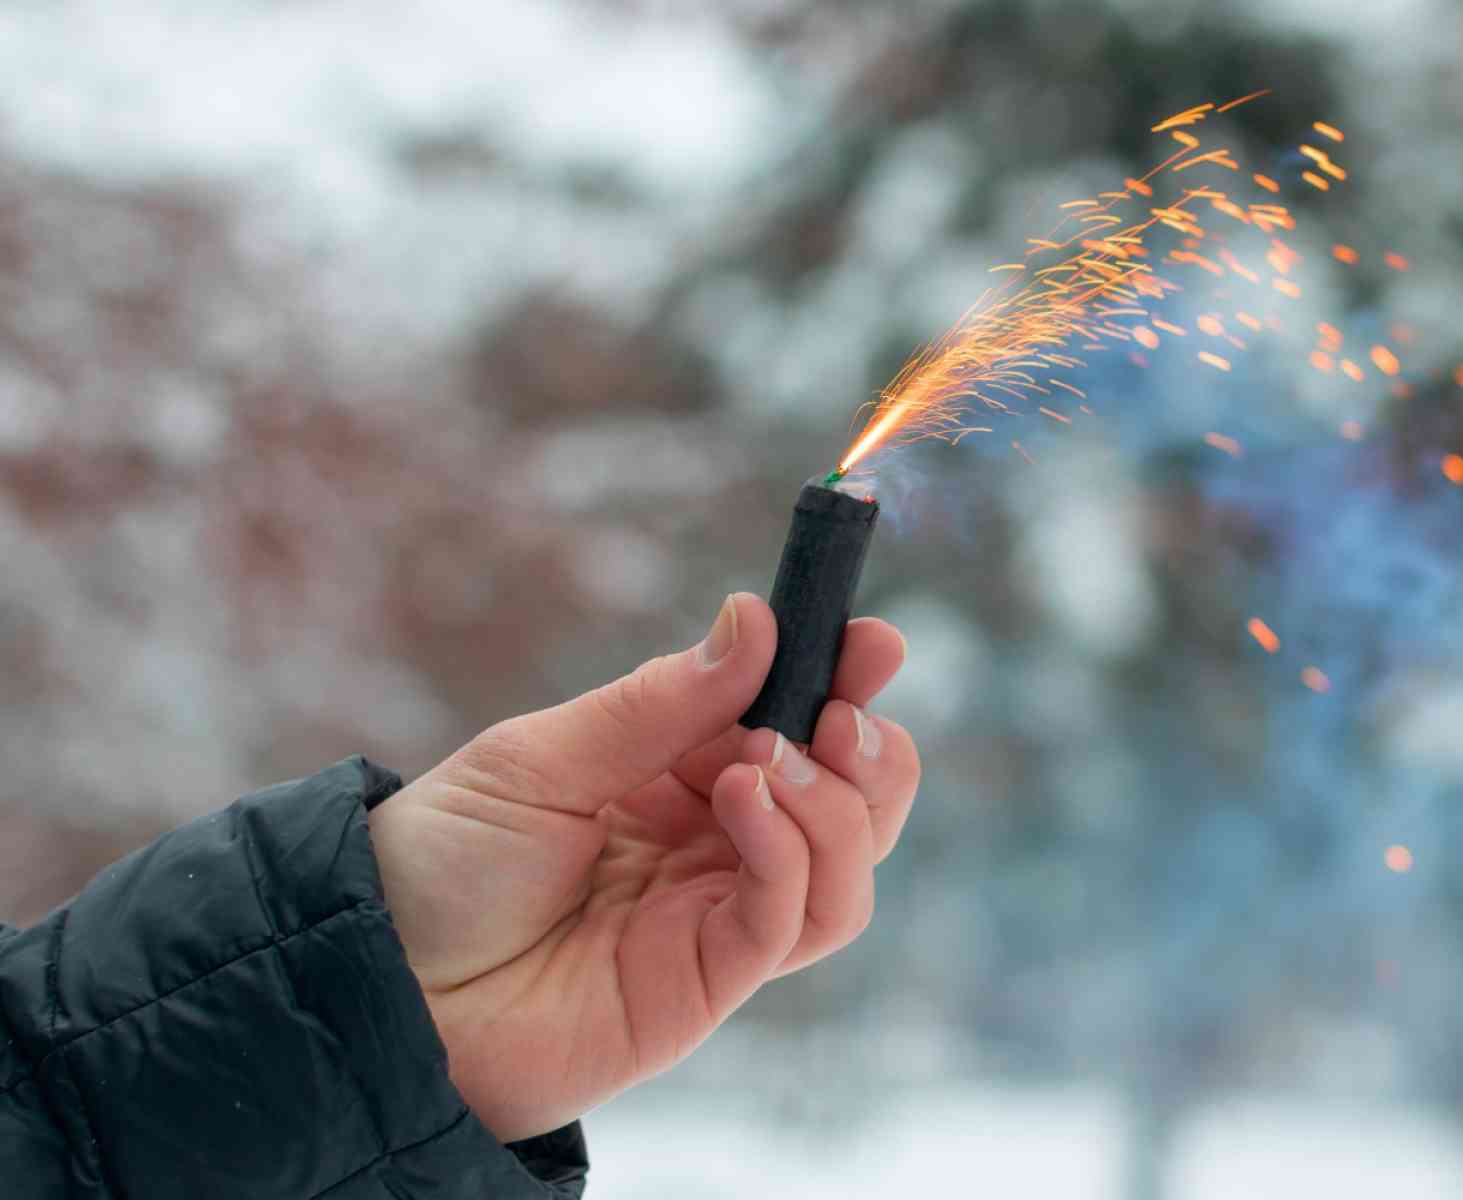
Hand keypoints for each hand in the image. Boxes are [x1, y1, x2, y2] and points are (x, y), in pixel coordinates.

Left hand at [367, 593, 918, 1140]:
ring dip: (840, 805)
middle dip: (871, 753)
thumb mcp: (542, 758)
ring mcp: (715, 916)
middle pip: (849, 805)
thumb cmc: (444, 862)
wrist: (383, 985)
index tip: (873, 639)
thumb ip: (656, 704)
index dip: (842, 683)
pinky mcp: (708, 982)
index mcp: (676, 779)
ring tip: (778, 758)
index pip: (789, 728)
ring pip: (846, 869)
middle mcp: (713, 846)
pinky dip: (791, 853)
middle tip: (841, 714)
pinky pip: (792, 919)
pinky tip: (745, 800)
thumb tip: (755, 620)